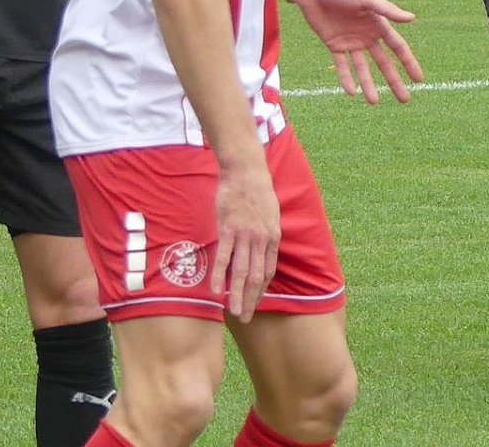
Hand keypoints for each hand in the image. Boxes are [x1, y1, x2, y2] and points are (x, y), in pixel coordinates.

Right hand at [211, 159, 279, 318]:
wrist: (247, 171)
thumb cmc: (258, 191)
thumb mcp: (271, 214)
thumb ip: (267, 235)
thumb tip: (263, 251)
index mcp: (273, 237)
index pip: (268, 271)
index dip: (261, 290)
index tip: (254, 303)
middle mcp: (261, 240)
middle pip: (256, 277)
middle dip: (250, 300)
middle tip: (244, 318)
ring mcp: (245, 235)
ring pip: (241, 272)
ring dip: (236, 295)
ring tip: (232, 312)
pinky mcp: (229, 228)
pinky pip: (224, 257)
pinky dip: (219, 276)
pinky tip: (215, 291)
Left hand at [288, 0, 423, 103]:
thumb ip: (388, 10)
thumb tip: (412, 19)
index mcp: (379, 24)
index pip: (398, 48)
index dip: (409, 63)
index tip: (419, 80)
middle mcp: (367, 35)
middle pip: (384, 63)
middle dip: (394, 81)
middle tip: (405, 100)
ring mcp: (351, 42)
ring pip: (363, 69)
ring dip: (369, 85)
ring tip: (374, 102)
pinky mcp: (334, 45)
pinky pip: (342, 66)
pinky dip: (346, 79)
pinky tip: (352, 92)